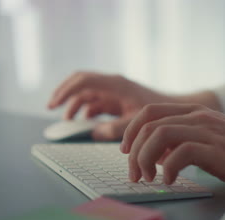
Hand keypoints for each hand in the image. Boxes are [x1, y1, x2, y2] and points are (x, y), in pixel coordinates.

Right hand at [47, 72, 171, 139]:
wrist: (172, 110)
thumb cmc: (158, 113)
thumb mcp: (135, 121)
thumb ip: (115, 129)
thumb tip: (93, 133)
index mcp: (115, 84)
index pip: (84, 81)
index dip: (66, 91)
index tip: (54, 104)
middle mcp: (112, 84)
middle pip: (80, 82)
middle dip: (64, 93)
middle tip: (51, 107)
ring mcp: (113, 91)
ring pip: (86, 94)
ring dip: (75, 105)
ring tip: (68, 122)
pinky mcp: (115, 100)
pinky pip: (94, 103)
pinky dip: (86, 112)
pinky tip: (84, 124)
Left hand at [120, 103, 224, 192]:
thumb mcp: (211, 139)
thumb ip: (186, 141)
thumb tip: (160, 155)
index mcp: (194, 113)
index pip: (150, 112)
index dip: (131, 130)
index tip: (127, 151)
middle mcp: (198, 117)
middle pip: (148, 124)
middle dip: (133, 150)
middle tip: (135, 174)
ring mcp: (208, 131)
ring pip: (159, 135)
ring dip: (145, 158)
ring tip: (148, 178)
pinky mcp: (218, 150)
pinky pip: (181, 153)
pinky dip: (167, 168)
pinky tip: (169, 180)